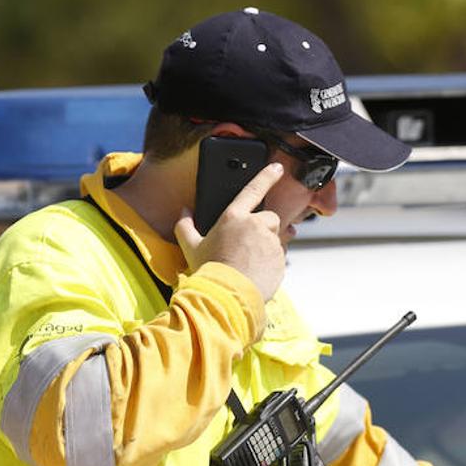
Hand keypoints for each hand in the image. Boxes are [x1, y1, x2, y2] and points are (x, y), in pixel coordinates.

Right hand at [174, 162, 285, 301]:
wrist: (227, 297)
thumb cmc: (209, 271)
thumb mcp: (190, 247)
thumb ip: (185, 225)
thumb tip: (184, 212)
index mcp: (234, 217)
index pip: (254, 189)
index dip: (266, 176)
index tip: (277, 168)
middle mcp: (256, 226)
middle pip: (269, 218)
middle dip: (262, 228)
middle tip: (247, 245)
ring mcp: (271, 243)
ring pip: (275, 238)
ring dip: (266, 245)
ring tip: (249, 261)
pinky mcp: (281, 260)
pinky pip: (279, 256)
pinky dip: (270, 261)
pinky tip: (256, 271)